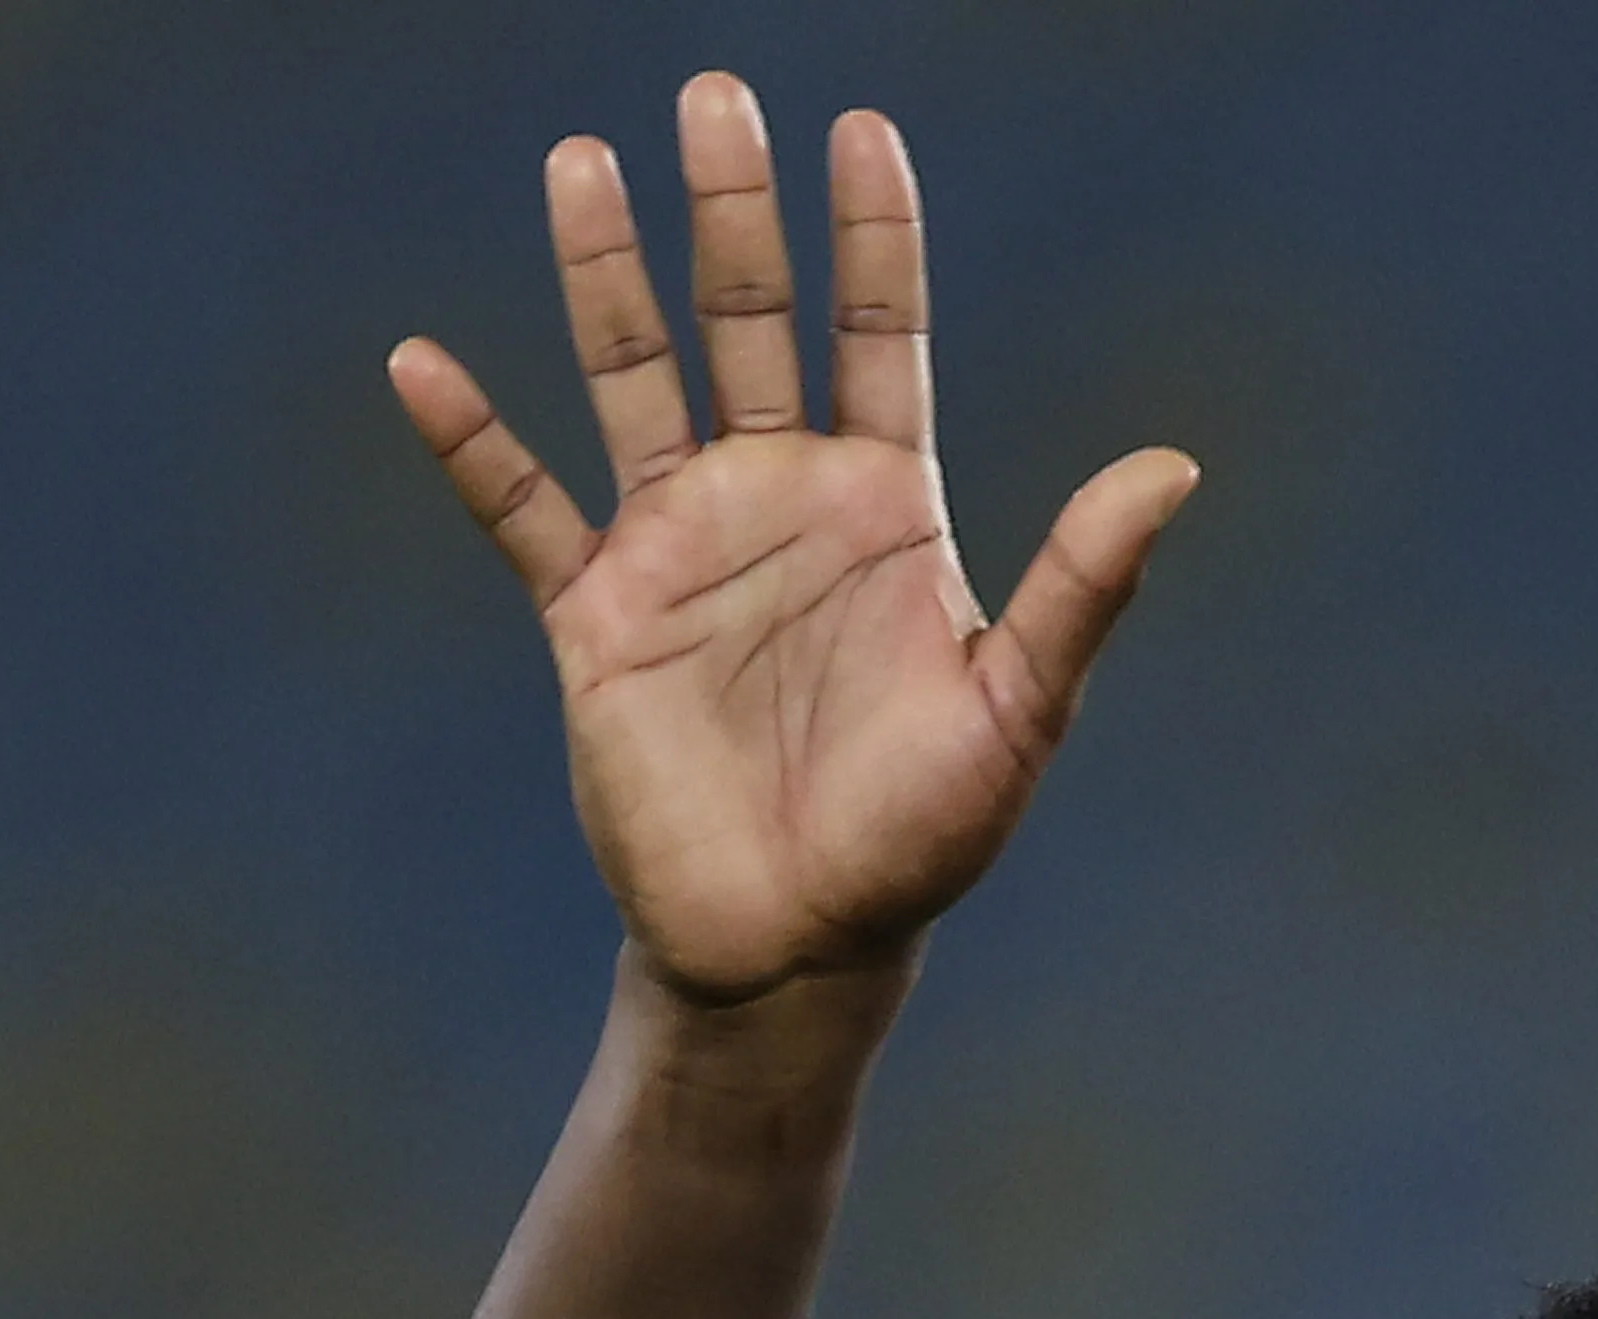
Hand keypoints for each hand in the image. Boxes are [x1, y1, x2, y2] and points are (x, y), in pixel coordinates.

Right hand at [387, 78, 1198, 1009]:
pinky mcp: (594, 616)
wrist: (802, 945)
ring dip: (606, 272)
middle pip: (749, 319)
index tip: (862, 127)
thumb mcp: (1018, 710)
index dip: (871, 234)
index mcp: (881, 505)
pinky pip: (519, 509)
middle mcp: (776, 498)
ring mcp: (679, 548)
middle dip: (733, 210)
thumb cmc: (922, 838)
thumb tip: (1175, 467)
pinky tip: (422, 362)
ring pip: (632, 374)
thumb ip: (1083, 586)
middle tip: (715, 95)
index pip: (876, 332)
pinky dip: (471, 440)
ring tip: (583, 157)